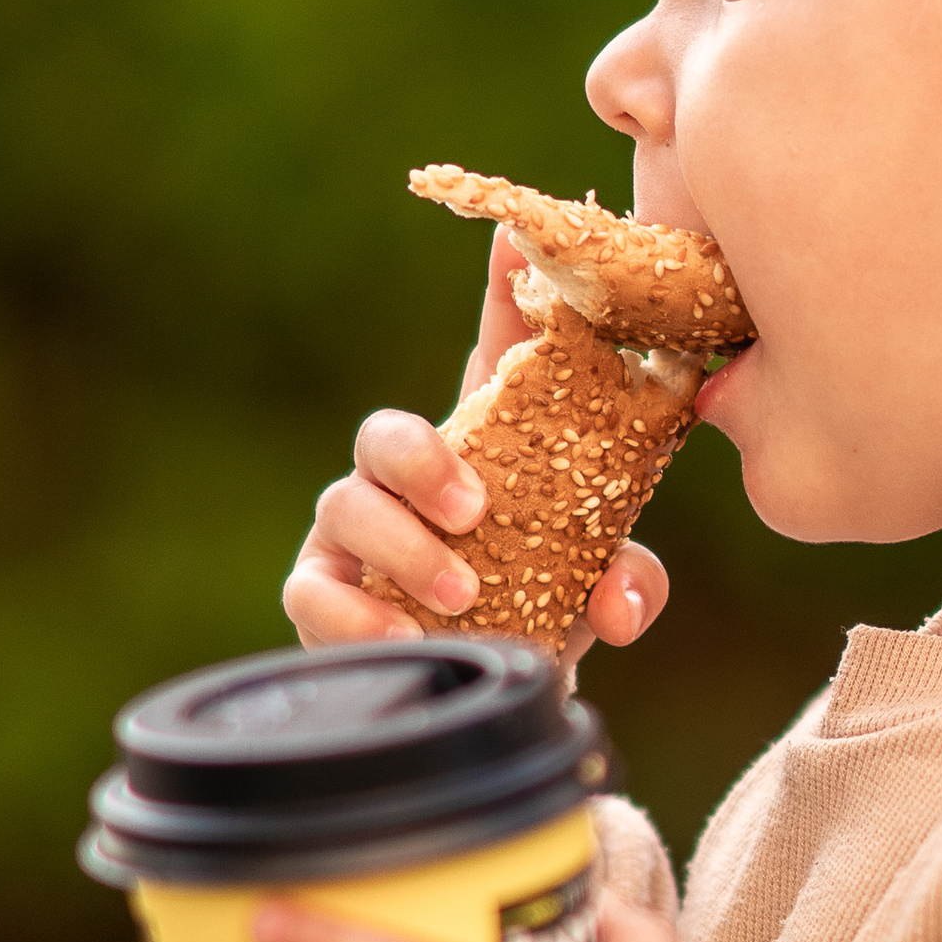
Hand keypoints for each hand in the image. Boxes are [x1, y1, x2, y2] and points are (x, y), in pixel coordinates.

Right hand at [282, 222, 671, 668]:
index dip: (503, 296)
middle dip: (426, 462)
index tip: (515, 243)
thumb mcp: (594, 592)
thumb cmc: (539, 613)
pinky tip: (402, 636)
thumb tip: (619, 599)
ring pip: (348, 504)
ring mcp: (357, 532)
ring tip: (465, 595)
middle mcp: (408, 478)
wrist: (493, 698)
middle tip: (476, 510)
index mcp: (485, 446)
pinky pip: (314, 588)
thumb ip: (627, 584)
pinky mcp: (322, 592)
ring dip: (408, 548)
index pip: (494, 357)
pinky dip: (356, 614)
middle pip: (389, 431)